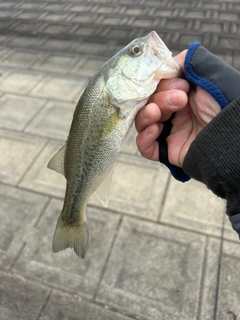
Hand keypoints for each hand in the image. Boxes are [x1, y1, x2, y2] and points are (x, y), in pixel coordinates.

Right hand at [135, 51, 220, 166]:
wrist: (232, 133)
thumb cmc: (224, 102)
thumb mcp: (208, 73)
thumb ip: (187, 61)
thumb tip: (166, 63)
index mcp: (182, 93)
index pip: (156, 86)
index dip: (159, 83)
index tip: (177, 82)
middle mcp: (175, 112)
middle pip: (148, 103)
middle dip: (159, 98)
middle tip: (180, 99)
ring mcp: (170, 131)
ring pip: (143, 123)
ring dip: (145, 115)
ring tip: (157, 112)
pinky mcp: (168, 150)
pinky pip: (145, 147)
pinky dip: (144, 137)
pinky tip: (154, 128)